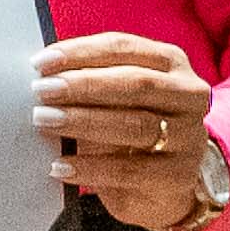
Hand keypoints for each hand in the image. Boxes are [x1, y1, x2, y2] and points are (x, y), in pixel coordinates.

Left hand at [32, 32, 213, 230]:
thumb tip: (38, 77)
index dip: (80, 52)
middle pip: (135, 83)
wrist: (164, 182)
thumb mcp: (111, 97)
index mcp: (169, 62)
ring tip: (44, 121)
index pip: (123, 47)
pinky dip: (91, 168)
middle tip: (40, 91)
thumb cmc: (127, 125)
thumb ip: (85, 81)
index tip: (40, 62)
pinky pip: (130, 170)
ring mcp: (190, 136)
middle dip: (83, 85)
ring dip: (83, 121)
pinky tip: (60, 165)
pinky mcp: (180, 175)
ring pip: (135, 125)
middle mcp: (188, 94)